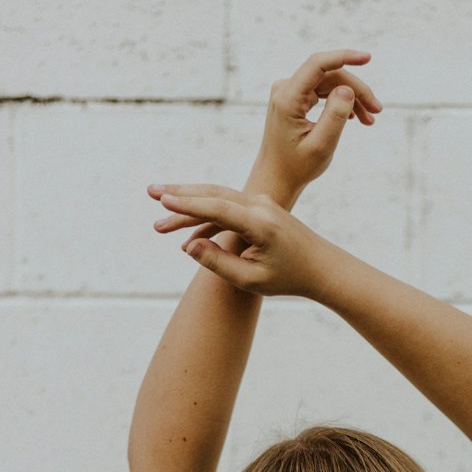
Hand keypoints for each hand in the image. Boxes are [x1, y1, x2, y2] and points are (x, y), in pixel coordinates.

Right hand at [146, 184, 330, 297]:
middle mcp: (260, 206)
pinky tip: (187, 235)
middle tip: (150, 191)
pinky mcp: (260, 208)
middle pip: (213, 194)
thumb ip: (218, 262)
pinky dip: (206, 217)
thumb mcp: (251, 280)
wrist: (321, 267)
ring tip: (159, 215)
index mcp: (260, 224)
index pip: (217, 208)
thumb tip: (188, 245)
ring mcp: (261, 204)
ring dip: (189, 205)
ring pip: (218, 198)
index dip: (187, 204)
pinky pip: (227, 208)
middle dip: (180, 194)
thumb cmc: (289, 278)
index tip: (162, 200)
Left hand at [253, 48, 382, 196]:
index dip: (344, 57)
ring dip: (352, 98)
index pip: (318, 64)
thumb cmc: (296, 167)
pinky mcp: (295, 99)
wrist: (276, 179)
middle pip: (329, 76)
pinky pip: (323, 92)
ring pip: (329, 84)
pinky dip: (341, 102)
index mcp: (288, 99)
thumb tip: (347, 89)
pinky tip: (355, 117)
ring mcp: (289, 92)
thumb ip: (335, 116)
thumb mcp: (321, 146)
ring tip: (370, 120)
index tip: (368, 58)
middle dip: (356, 90)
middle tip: (377, 111)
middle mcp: (286, 89)